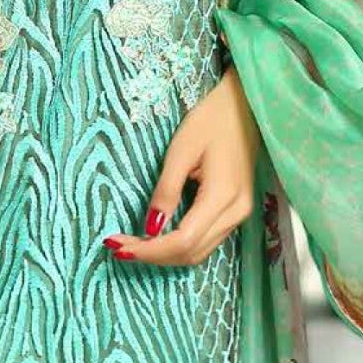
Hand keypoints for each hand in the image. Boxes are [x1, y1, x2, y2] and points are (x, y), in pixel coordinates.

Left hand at [103, 66, 260, 265]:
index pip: (183, 241)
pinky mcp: (236, 211)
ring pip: (199, 252)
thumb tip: (149, 229)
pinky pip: (206, 240)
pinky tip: (157, 237)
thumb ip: (166, 191)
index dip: (150, 250)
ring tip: (132, 244)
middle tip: (118, 247)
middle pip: (191, 253)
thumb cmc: (211, 121)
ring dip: (165, 254)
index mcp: (223, 196)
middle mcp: (236, 213)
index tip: (118, 246)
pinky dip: (179, 245)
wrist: (244, 107)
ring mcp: (239, 214)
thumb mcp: (181, 151)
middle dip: (153, 255)